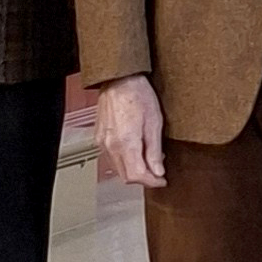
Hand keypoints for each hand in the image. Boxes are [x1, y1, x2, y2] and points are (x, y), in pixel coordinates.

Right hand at [94, 74, 167, 188]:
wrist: (119, 79)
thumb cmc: (138, 95)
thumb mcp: (154, 123)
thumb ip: (154, 151)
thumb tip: (158, 171)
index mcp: (125, 143)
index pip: (136, 176)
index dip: (151, 182)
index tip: (162, 180)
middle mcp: (109, 146)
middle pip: (126, 176)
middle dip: (143, 178)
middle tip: (158, 173)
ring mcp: (102, 142)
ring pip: (119, 168)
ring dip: (134, 170)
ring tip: (150, 160)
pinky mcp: (99, 137)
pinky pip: (112, 157)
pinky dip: (126, 160)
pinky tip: (137, 151)